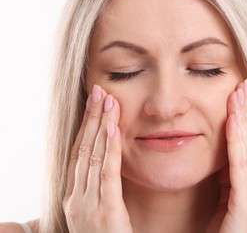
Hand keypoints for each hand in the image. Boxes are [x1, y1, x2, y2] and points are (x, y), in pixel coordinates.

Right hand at [63, 85, 132, 232]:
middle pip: (83, 149)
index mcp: (74, 198)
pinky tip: (113, 127)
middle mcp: (76, 198)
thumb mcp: (97, 214)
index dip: (85, 128)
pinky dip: (109, 148)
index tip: (94, 105)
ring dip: (100, 125)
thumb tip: (104, 165)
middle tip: (99, 91)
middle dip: (91, 118)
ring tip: (107, 100)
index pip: (79, 155)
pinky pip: (107, 174)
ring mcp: (88, 205)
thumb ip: (98, 191)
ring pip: (93, 156)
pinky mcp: (106, 212)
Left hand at [207, 79, 246, 232]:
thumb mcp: (227, 195)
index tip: (241, 95)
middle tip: (242, 85)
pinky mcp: (246, 205)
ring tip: (237, 95)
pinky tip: (233, 121)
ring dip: (243, 120)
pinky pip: (240, 166)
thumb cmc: (225, 230)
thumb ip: (229, 174)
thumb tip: (226, 147)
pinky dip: (237, 141)